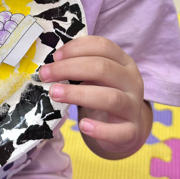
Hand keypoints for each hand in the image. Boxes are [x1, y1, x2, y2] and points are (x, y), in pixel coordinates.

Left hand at [38, 36, 150, 158]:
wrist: (127, 127)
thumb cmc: (104, 95)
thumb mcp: (97, 78)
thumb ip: (80, 68)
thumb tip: (50, 66)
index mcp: (124, 62)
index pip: (103, 46)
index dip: (77, 48)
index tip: (55, 56)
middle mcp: (132, 81)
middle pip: (103, 68)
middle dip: (69, 68)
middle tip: (45, 75)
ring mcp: (133, 107)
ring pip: (111, 98)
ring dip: (79, 95)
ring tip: (55, 94)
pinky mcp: (132, 131)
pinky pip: (120, 131)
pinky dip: (100, 129)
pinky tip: (83, 126)